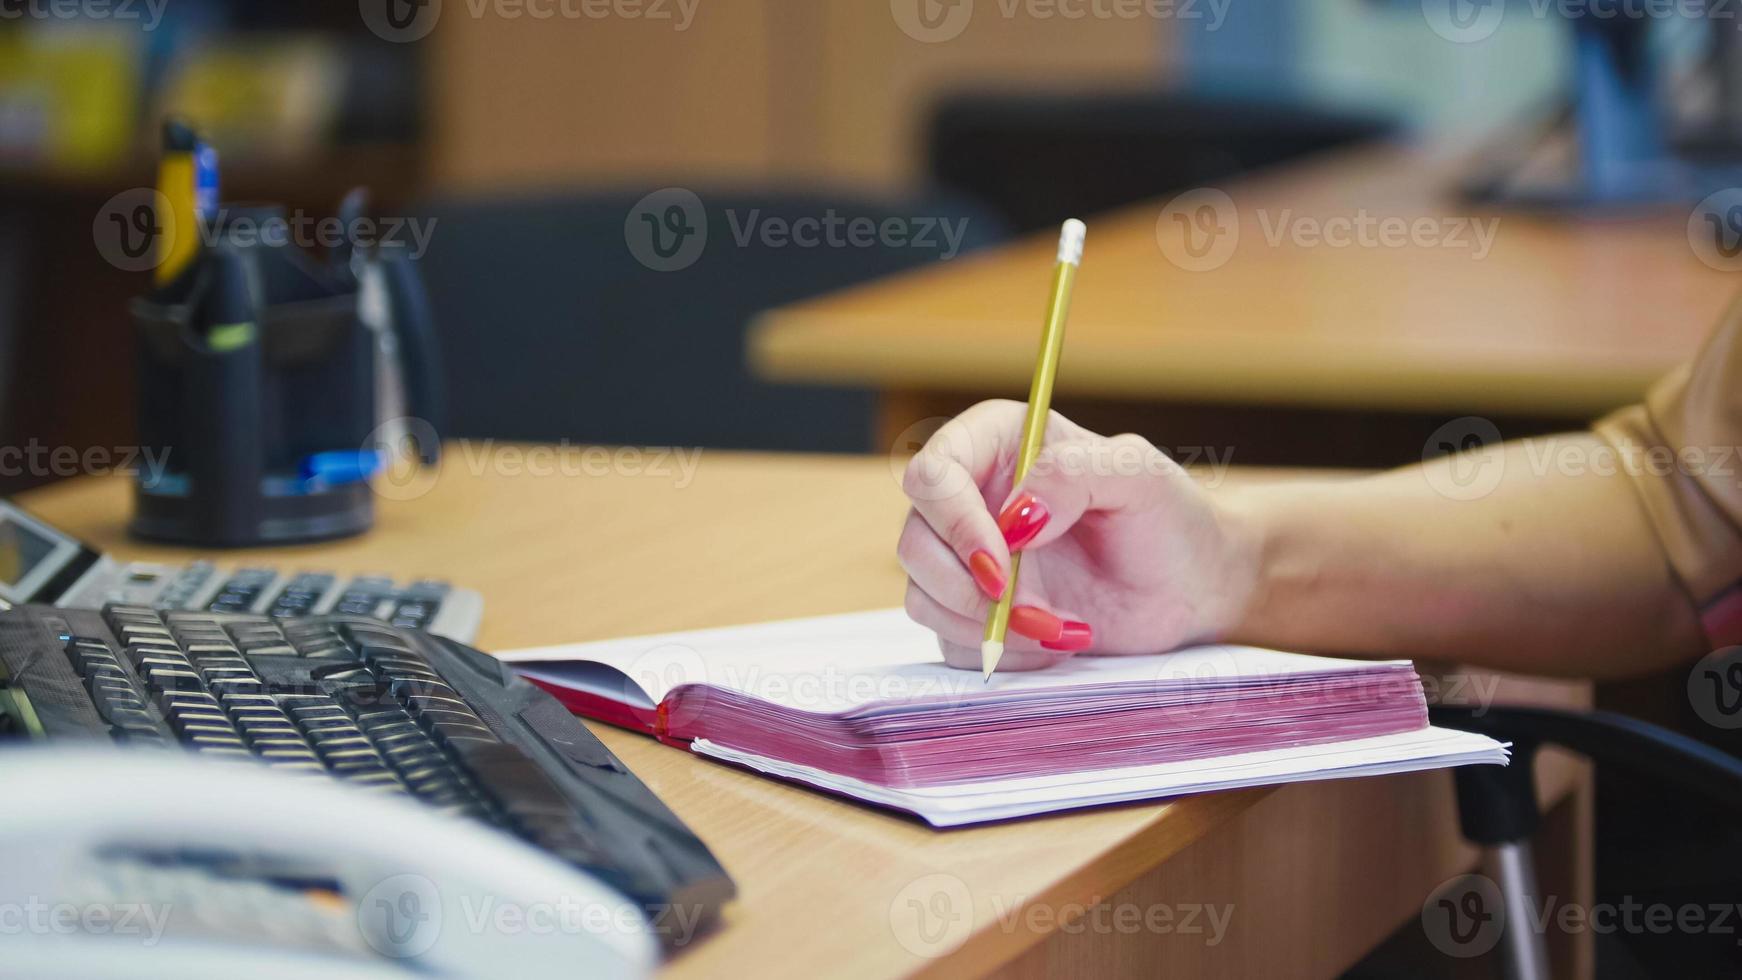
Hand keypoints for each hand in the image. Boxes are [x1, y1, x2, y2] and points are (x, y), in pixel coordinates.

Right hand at [898, 401, 1258, 671]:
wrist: (1189, 589)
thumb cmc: (1169, 519)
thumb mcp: (1138, 476)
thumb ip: (1073, 473)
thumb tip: (1014, 516)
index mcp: (998, 443)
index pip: (932, 473)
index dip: (954, 522)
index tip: (1002, 562)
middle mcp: (973, 497)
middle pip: (916, 541)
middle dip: (968, 587)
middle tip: (1031, 609)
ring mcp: (970, 558)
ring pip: (924, 596)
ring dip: (987, 625)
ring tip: (1060, 626)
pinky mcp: (978, 610)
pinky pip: (951, 641)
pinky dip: (1001, 651)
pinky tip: (1056, 639)